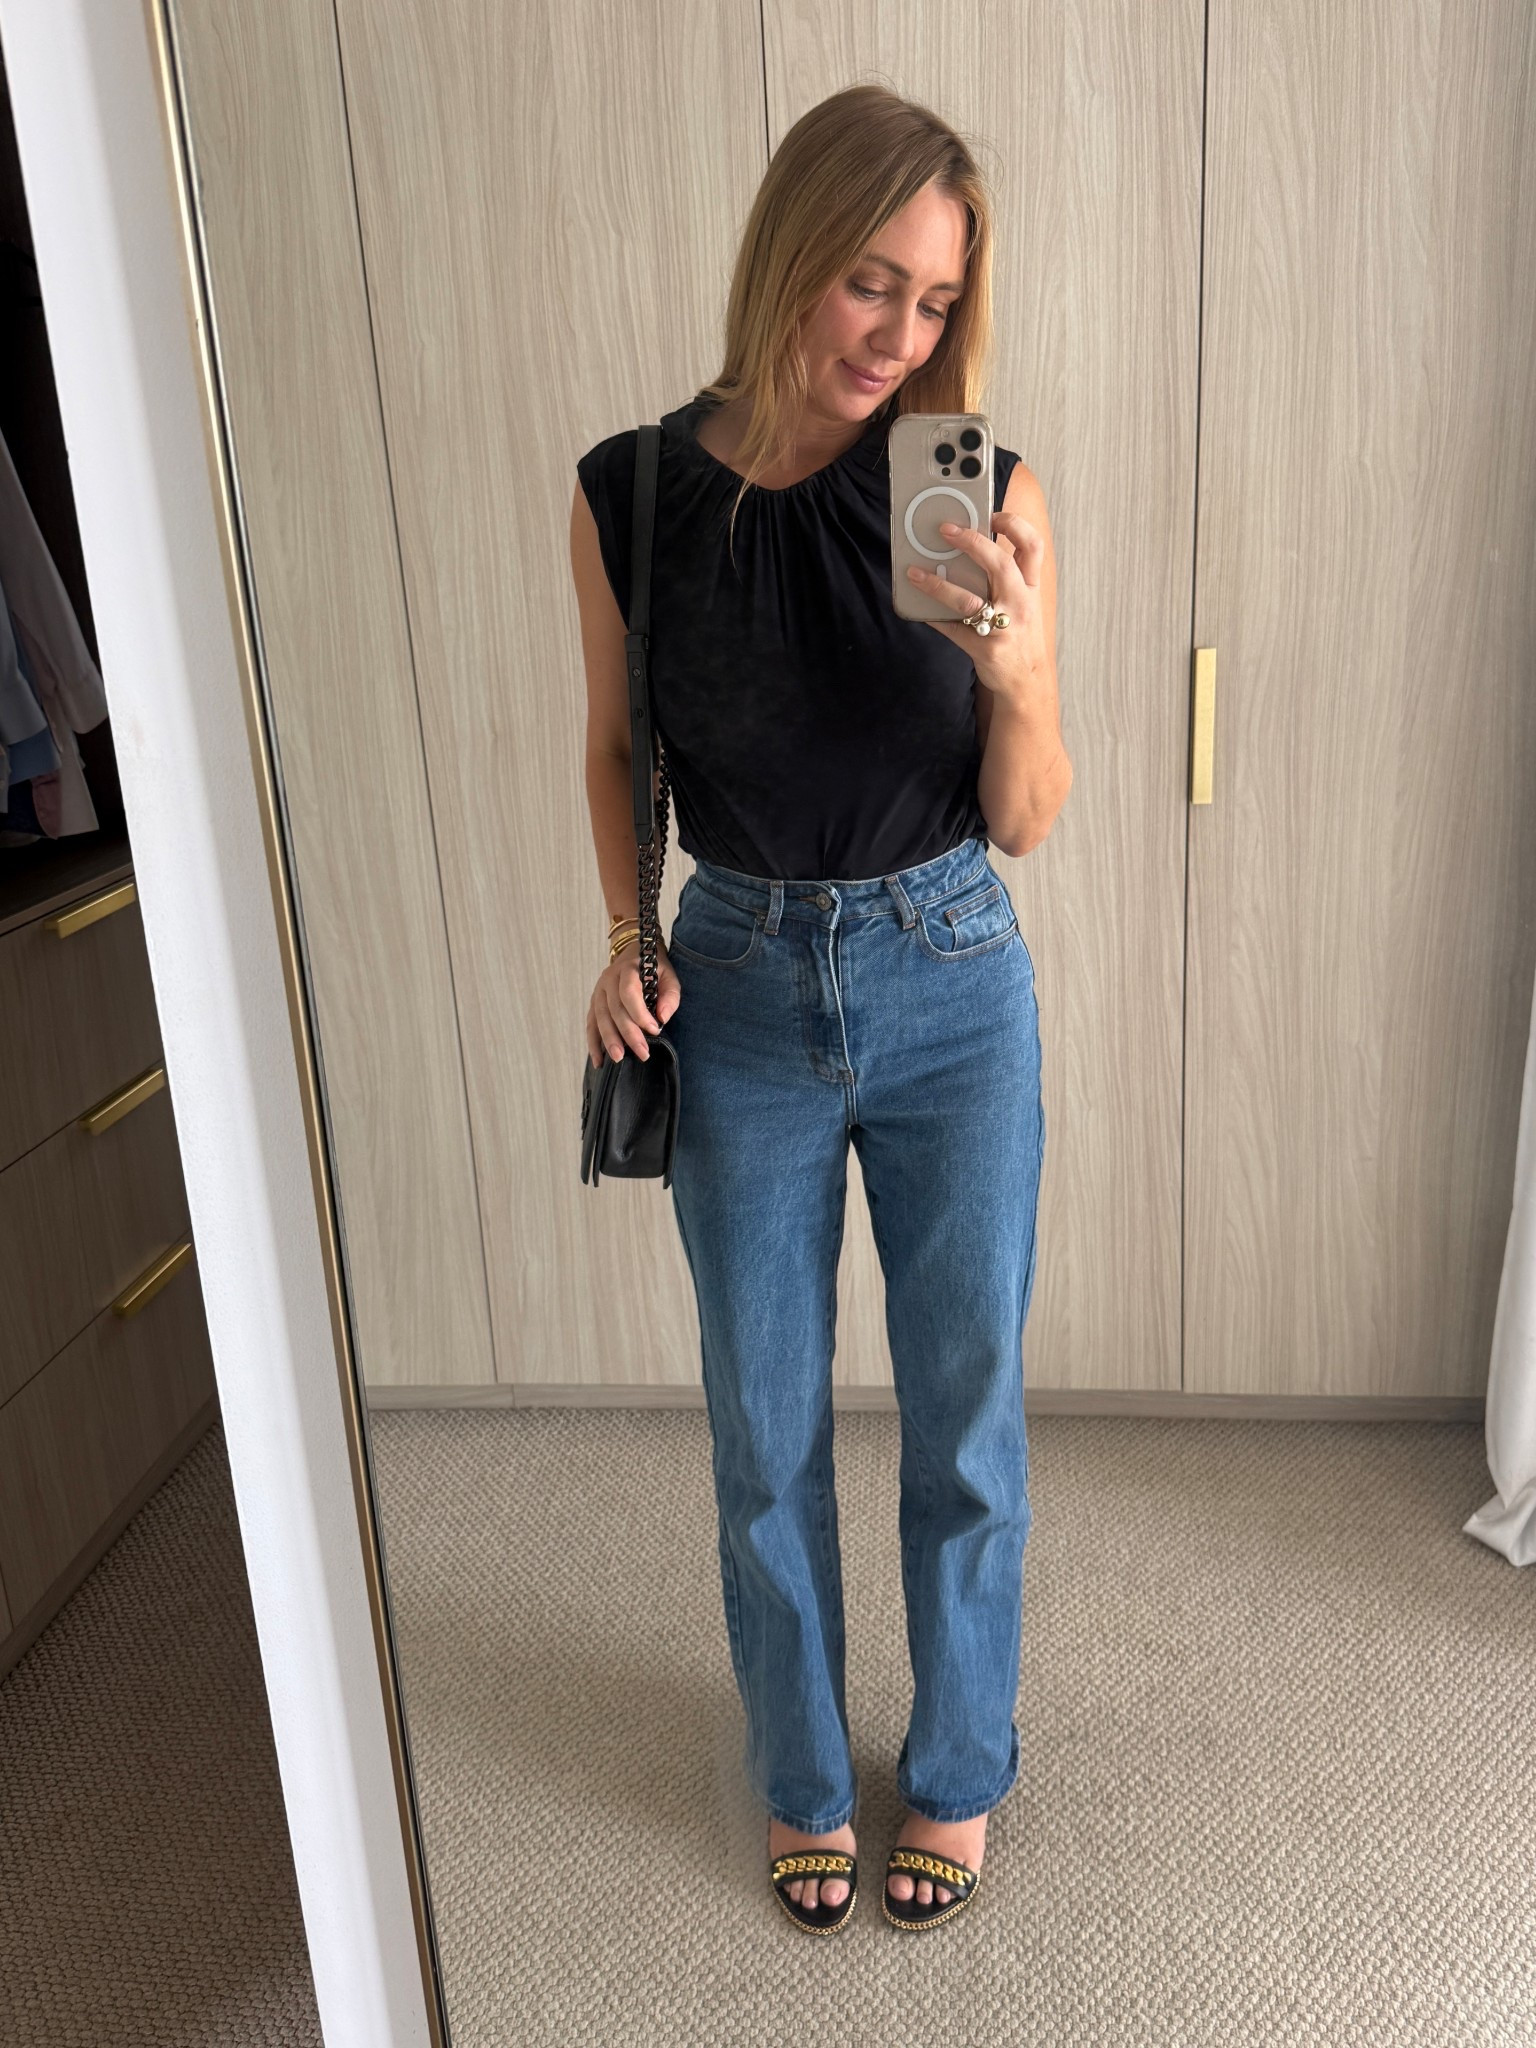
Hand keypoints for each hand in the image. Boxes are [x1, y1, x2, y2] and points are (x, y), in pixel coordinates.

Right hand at [586, 937, 680, 1067]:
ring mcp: (598, 992)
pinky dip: (593, 1043)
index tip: (654, 1030)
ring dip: (609, 1040)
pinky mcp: (594, 1003)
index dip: (640, 1013)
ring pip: (600, 1018)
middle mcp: (608, 980)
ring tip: (618, 1059)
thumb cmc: (654, 967)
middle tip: (642, 1053)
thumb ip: (670, 995)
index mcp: (627, 970)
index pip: (629, 992)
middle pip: (614, 1010)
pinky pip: (591, 1024)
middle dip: (628, 1034)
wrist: (633, 952)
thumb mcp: (669, 975)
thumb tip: (663, 1017)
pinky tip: (599, 1060)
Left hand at [904, 513, 1049, 704]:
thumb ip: (1006, 577)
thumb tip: (968, 549)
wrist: (1027, 681)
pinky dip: (933, 617)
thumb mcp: (1024, 602)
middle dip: (971, 542)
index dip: (1013, 524)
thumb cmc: (1019, 635)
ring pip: (968, 599)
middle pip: (999, 564)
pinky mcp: (985, 648)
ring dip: (937, 584)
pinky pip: (952, 629)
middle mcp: (1020, 604)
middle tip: (945, 530)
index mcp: (1030, 587)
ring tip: (914, 572)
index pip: (1032, 546)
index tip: (991, 514)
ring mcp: (1003, 627)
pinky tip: (918, 608)